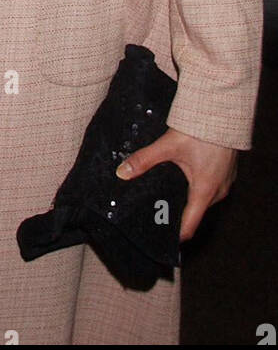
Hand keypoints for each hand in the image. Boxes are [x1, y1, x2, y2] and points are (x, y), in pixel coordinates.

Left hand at [115, 127, 237, 240]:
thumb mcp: (168, 146)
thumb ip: (144, 160)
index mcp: (205, 191)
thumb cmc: (200, 130)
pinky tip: (183, 178)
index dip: (174, 235)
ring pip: (203, 199)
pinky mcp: (226, 172)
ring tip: (166, 194)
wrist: (222, 111)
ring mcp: (225, 182)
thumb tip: (123, 172)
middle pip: (195, 213)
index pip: (189, 225)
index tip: (159, 238)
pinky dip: (197, 187)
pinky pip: (210, 187)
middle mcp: (218, 191)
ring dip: (187, 198)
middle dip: (177, 214)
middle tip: (156, 211)